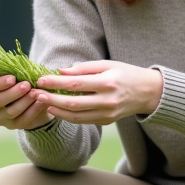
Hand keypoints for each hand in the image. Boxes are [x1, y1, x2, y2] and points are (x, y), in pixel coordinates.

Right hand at [0, 74, 52, 130]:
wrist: (30, 102)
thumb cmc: (20, 84)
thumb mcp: (17, 77)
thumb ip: (17, 73)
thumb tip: (23, 67)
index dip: (0, 83)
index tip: (13, 78)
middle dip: (14, 93)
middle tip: (27, 85)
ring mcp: (0, 118)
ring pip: (11, 111)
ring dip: (25, 101)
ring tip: (36, 93)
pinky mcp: (12, 126)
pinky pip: (22, 120)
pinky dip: (32, 111)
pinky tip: (41, 103)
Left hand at [32, 60, 162, 125]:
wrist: (149, 92)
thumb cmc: (126, 73)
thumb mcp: (108, 64)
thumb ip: (84, 68)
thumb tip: (61, 70)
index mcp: (107, 82)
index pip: (76, 83)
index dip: (56, 82)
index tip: (41, 79)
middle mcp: (107, 100)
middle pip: (73, 103)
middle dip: (51, 99)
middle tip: (36, 94)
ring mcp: (107, 113)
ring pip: (76, 116)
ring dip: (56, 110)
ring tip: (42, 103)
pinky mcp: (106, 121)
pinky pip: (83, 121)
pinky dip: (67, 116)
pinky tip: (56, 109)